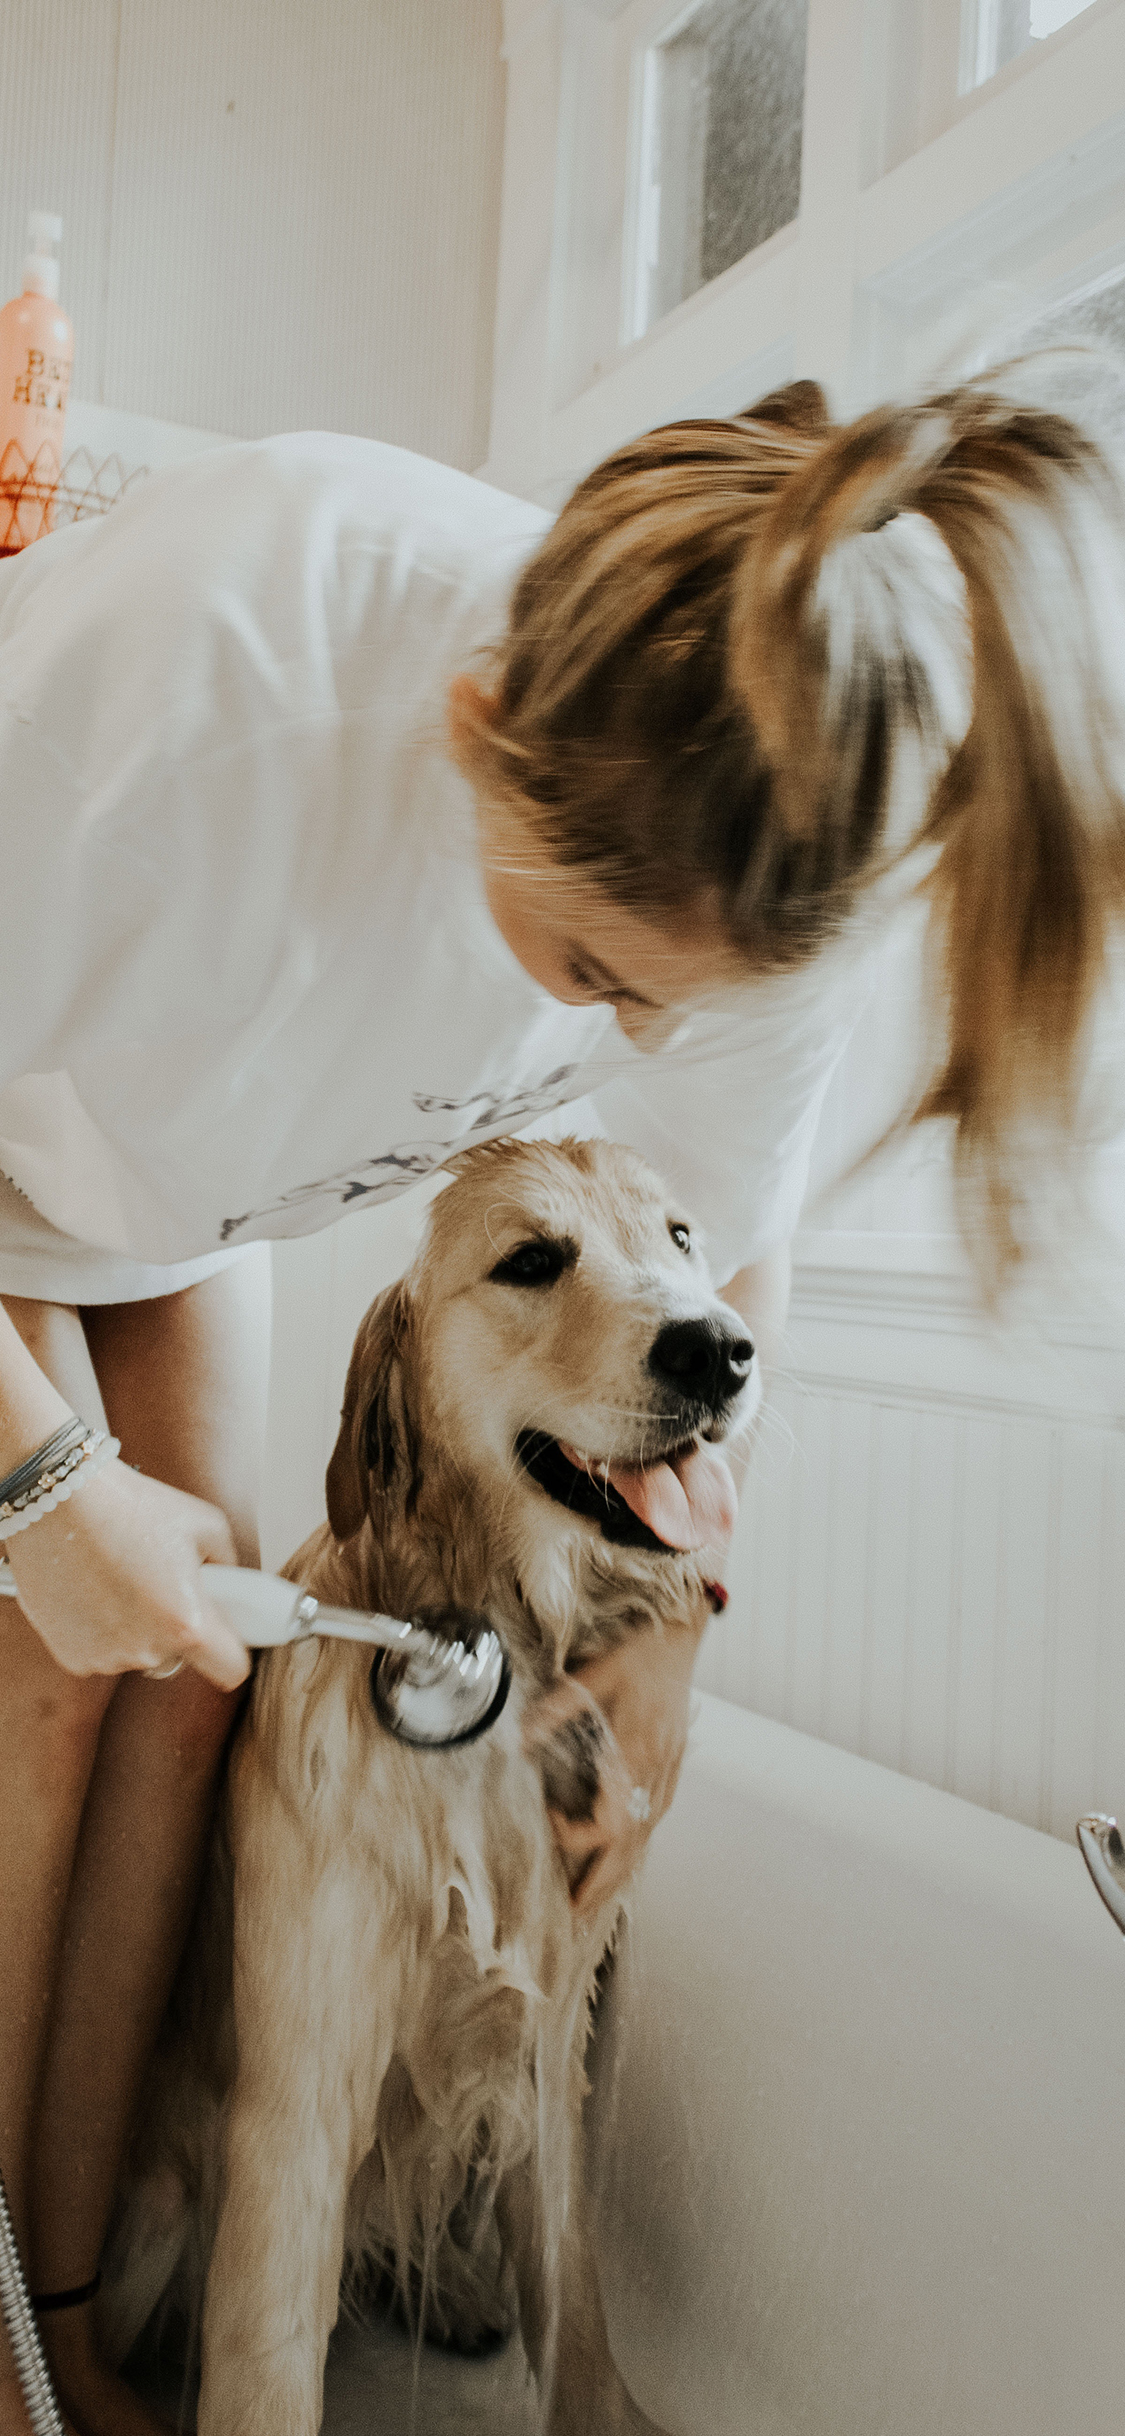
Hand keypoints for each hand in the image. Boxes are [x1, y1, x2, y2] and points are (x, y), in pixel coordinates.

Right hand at [4, 1456, 249, 1688]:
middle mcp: (147, 1651)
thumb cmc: (133, 1506)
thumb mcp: (206, 1525)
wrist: (60, 1502)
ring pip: (139, 1654)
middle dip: (175, 1628)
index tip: (224, 1635)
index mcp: (187, 1623)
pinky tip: (93, 1591)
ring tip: (120, 1579)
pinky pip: (103, 1652)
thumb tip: (233, 1589)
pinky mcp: (73, 1657)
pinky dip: (102, 1630)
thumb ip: (229, 1566)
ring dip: (137, 1629)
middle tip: (158, 1584)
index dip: (232, 1652)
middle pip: (180, 1657)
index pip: (231, 1670)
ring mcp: (106, 1658)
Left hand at [524, 1622, 702, 1917]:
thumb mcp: (595, 1674)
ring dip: (620, 1872)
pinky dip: (636, 1845)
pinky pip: (653, 1819)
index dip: (577, 1837)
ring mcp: (668, 1772)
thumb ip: (556, 1710)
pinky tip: (622, 1857)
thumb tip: (517, 1742)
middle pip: (630, 1846)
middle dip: (603, 1884)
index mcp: (637, 1754)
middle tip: (575, 1918)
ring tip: (594, 1902)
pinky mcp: (671, 1767)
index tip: (549, 1825)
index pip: (608, 1822)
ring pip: (645, 1837)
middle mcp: (656, 1772)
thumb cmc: (639, 1652)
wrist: (682, 1635)